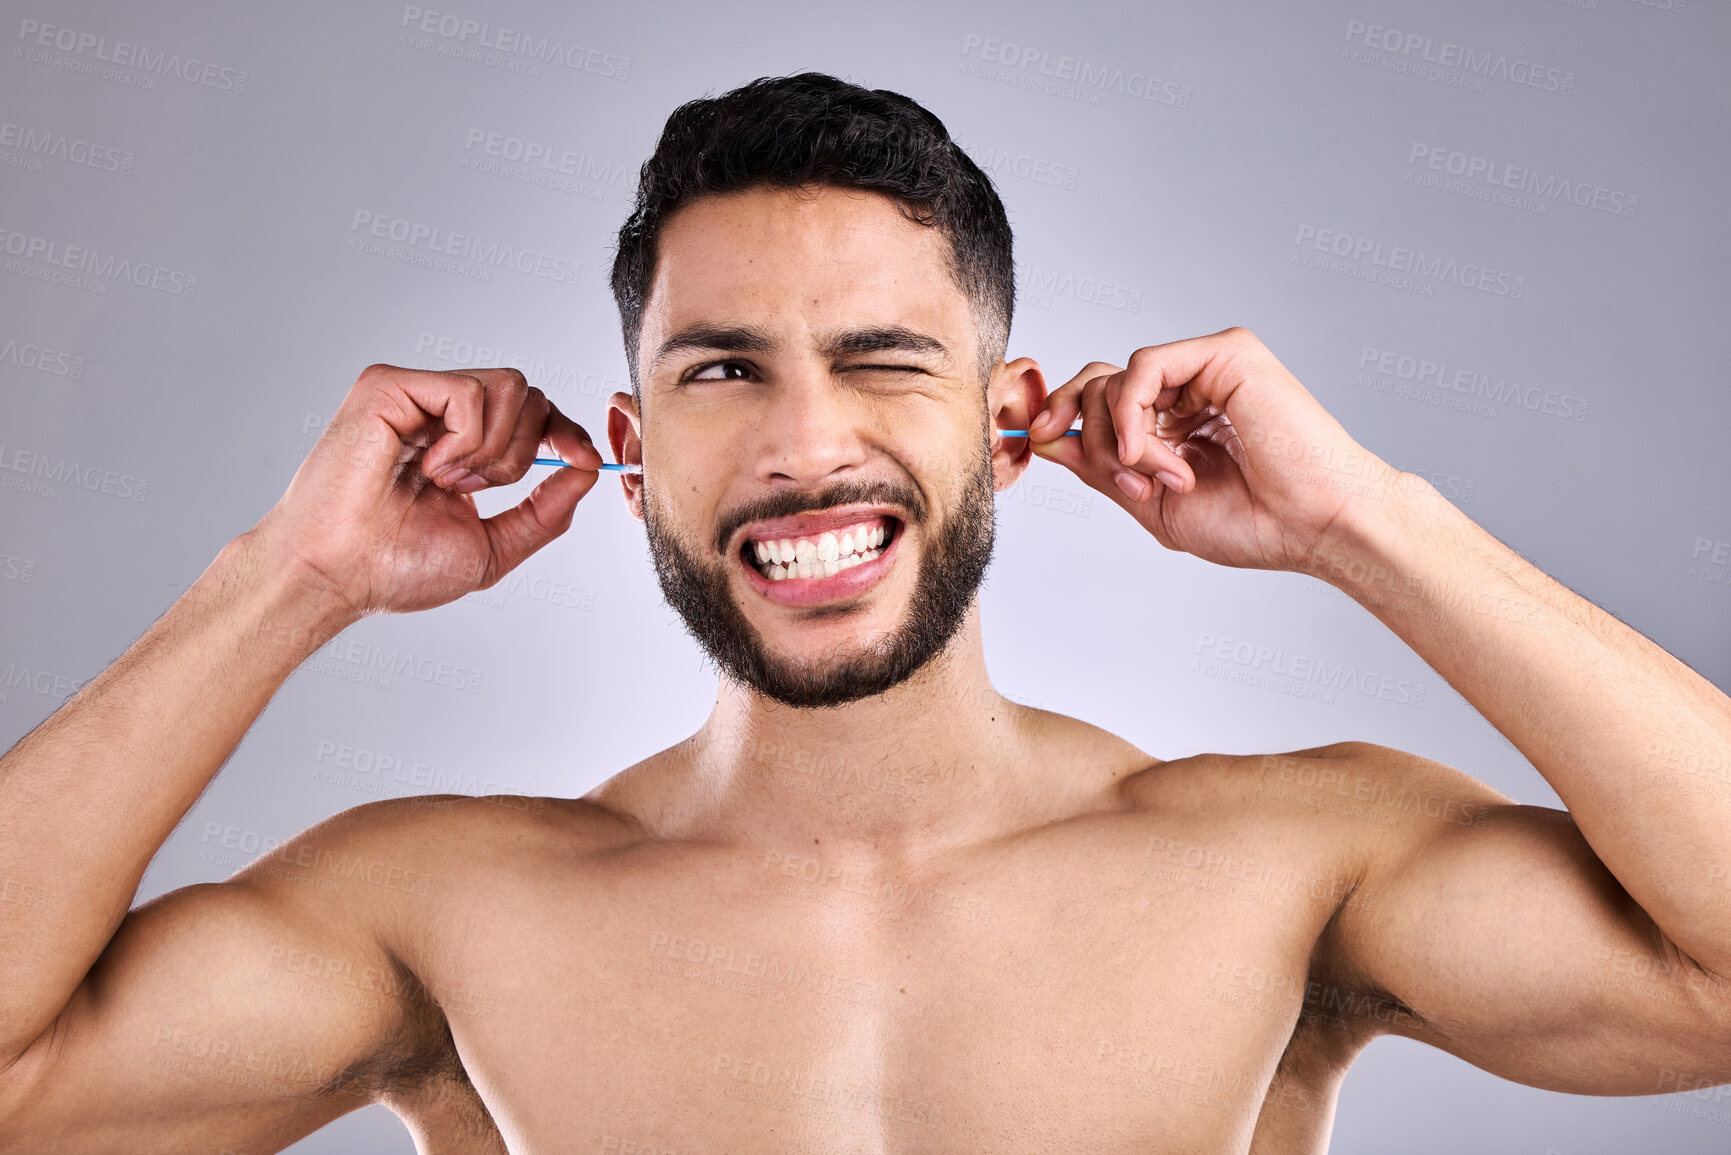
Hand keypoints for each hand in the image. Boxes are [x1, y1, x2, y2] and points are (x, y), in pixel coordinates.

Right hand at [252, 364, 603, 617]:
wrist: (338, 576)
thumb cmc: (395, 567)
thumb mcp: (494, 545)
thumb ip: (545, 510)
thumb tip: (587, 470)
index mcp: (461, 444)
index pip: (532, 412)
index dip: (566, 432)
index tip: (583, 460)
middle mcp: (438, 413)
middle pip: (529, 394)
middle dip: (524, 453)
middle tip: (475, 492)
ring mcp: (414, 395)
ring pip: (509, 386)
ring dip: (495, 449)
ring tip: (449, 482)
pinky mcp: (388, 385)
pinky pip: (469, 392)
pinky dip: (465, 439)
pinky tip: (431, 469)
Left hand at [1027, 327, 1407, 573]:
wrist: (1312, 526)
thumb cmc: (1253, 523)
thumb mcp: (1153, 501)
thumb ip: (1101, 467)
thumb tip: (1047, 438)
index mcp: (1174, 418)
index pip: (1098, 397)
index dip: (1062, 416)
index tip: (1038, 441)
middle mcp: (1188, 386)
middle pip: (1095, 383)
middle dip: (1093, 439)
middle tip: (1129, 483)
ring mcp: (1206, 365)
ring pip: (1113, 379)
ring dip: (1123, 442)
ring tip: (1169, 478)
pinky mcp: (1224, 352)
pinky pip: (1142, 368)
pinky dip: (1134, 417)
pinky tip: (1156, 454)